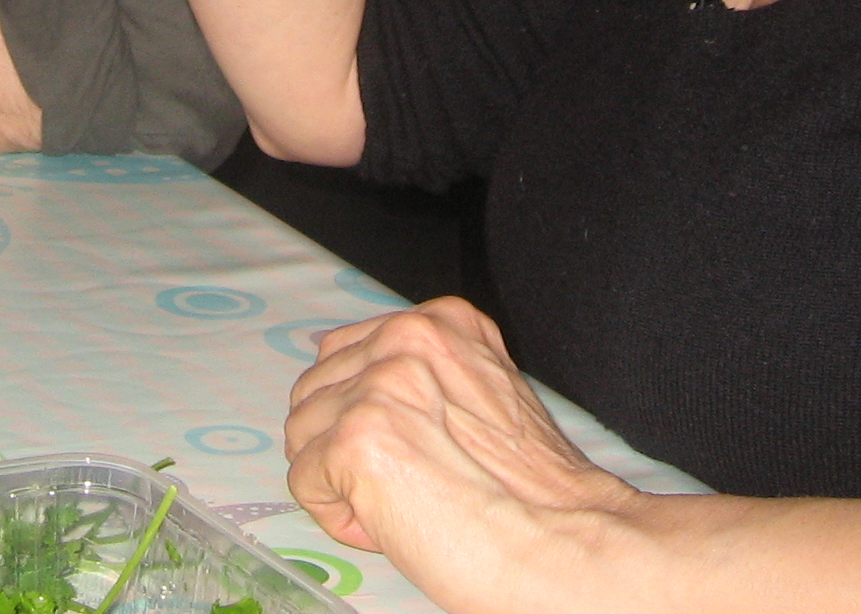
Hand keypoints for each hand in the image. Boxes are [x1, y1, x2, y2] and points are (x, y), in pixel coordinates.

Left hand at [283, 299, 640, 605]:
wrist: (557, 540)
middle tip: (404, 483)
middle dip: (341, 445)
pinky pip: (305, 482)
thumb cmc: (531, 490)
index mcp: (441, 321)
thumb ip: (423, 375)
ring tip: (404, 501)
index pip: (344, 351)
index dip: (362, 413)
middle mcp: (406, 338)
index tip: (406, 449)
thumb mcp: (482, 390)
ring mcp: (378, 384)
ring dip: (340, 481)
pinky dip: (340, 517)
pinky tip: (394, 521)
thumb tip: (354, 387)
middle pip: (313, 390)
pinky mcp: (357, 435)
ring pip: (302, 435)